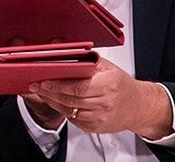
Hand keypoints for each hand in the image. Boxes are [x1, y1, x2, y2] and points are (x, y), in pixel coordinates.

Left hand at [29, 58, 172, 138]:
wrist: (138, 106)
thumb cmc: (121, 84)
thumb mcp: (107, 66)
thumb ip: (86, 58)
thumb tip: (62, 47)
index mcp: (108, 84)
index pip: (77, 87)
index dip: (58, 85)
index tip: (44, 81)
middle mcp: (104, 102)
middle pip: (70, 100)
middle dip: (50, 93)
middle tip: (36, 86)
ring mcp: (100, 117)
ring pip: (69, 111)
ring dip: (53, 102)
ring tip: (42, 93)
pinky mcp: (96, 127)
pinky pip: (74, 120)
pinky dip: (63, 111)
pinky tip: (56, 103)